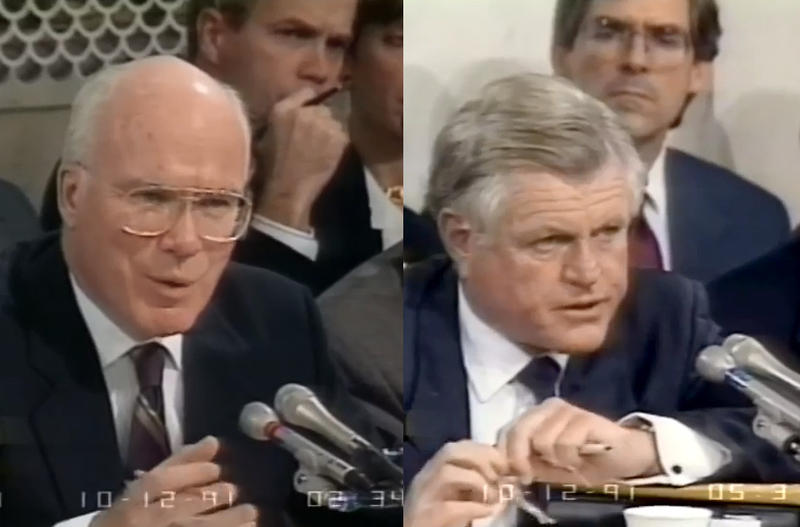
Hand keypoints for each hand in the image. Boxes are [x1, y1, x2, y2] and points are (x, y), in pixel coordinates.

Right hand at [90, 436, 257, 526]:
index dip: (192, 472)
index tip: (216, 469)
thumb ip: (177, 465)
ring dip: (229, 521)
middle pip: (181, 506)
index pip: (161, 481)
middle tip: (233, 490)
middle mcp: (141, 521)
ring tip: (250, 513)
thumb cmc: (129, 517)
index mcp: (131, 501)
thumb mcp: (144, 489)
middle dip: (213, 496)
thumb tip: (213, 442)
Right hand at [254, 87, 347, 230]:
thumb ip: (281, 119)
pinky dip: (339, 145)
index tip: (313, 109)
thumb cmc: (271, 169)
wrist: (287, 191)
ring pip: (335, 123)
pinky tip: (330, 156)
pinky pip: (343, 136)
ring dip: (331, 133)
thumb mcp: (265, 137)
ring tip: (322, 149)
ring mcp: (324, 125)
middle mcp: (305, 112)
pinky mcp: (339, 139)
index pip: (306, 92)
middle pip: (323, 109)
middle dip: (320, 121)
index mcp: (282, 110)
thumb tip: (295, 112)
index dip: (310, 101)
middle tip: (315, 139)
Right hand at [404, 440, 508, 526]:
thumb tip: (505, 475)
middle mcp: (426, 477)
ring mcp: (424, 496)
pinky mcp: (426, 517)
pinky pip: (450, 507)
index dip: (485, 451)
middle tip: (499, 477)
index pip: (459, 446)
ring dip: (476, 481)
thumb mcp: (459, 494)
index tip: (504, 465)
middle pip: (451, 451)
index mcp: (434, 468)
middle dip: (481, 459)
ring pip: (446, 474)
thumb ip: (475, 481)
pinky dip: (474, 508)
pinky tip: (487, 511)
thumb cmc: (442, 518)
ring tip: (493, 497)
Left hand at [499, 398, 660, 486]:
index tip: (520, 474)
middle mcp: (549, 407)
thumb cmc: (585, 461)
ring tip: (571, 461)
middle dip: (523, 458)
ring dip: (556, 460)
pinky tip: (583, 457)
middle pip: (520, 431)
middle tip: (535, 475)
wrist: (624, 459)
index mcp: (537, 415)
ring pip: (541, 440)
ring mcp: (567, 410)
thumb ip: (528, 463)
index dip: (509, 455)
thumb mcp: (550, 467)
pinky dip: (571, 458)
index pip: (508, 430)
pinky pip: (564, 443)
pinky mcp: (585, 417)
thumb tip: (504, 467)